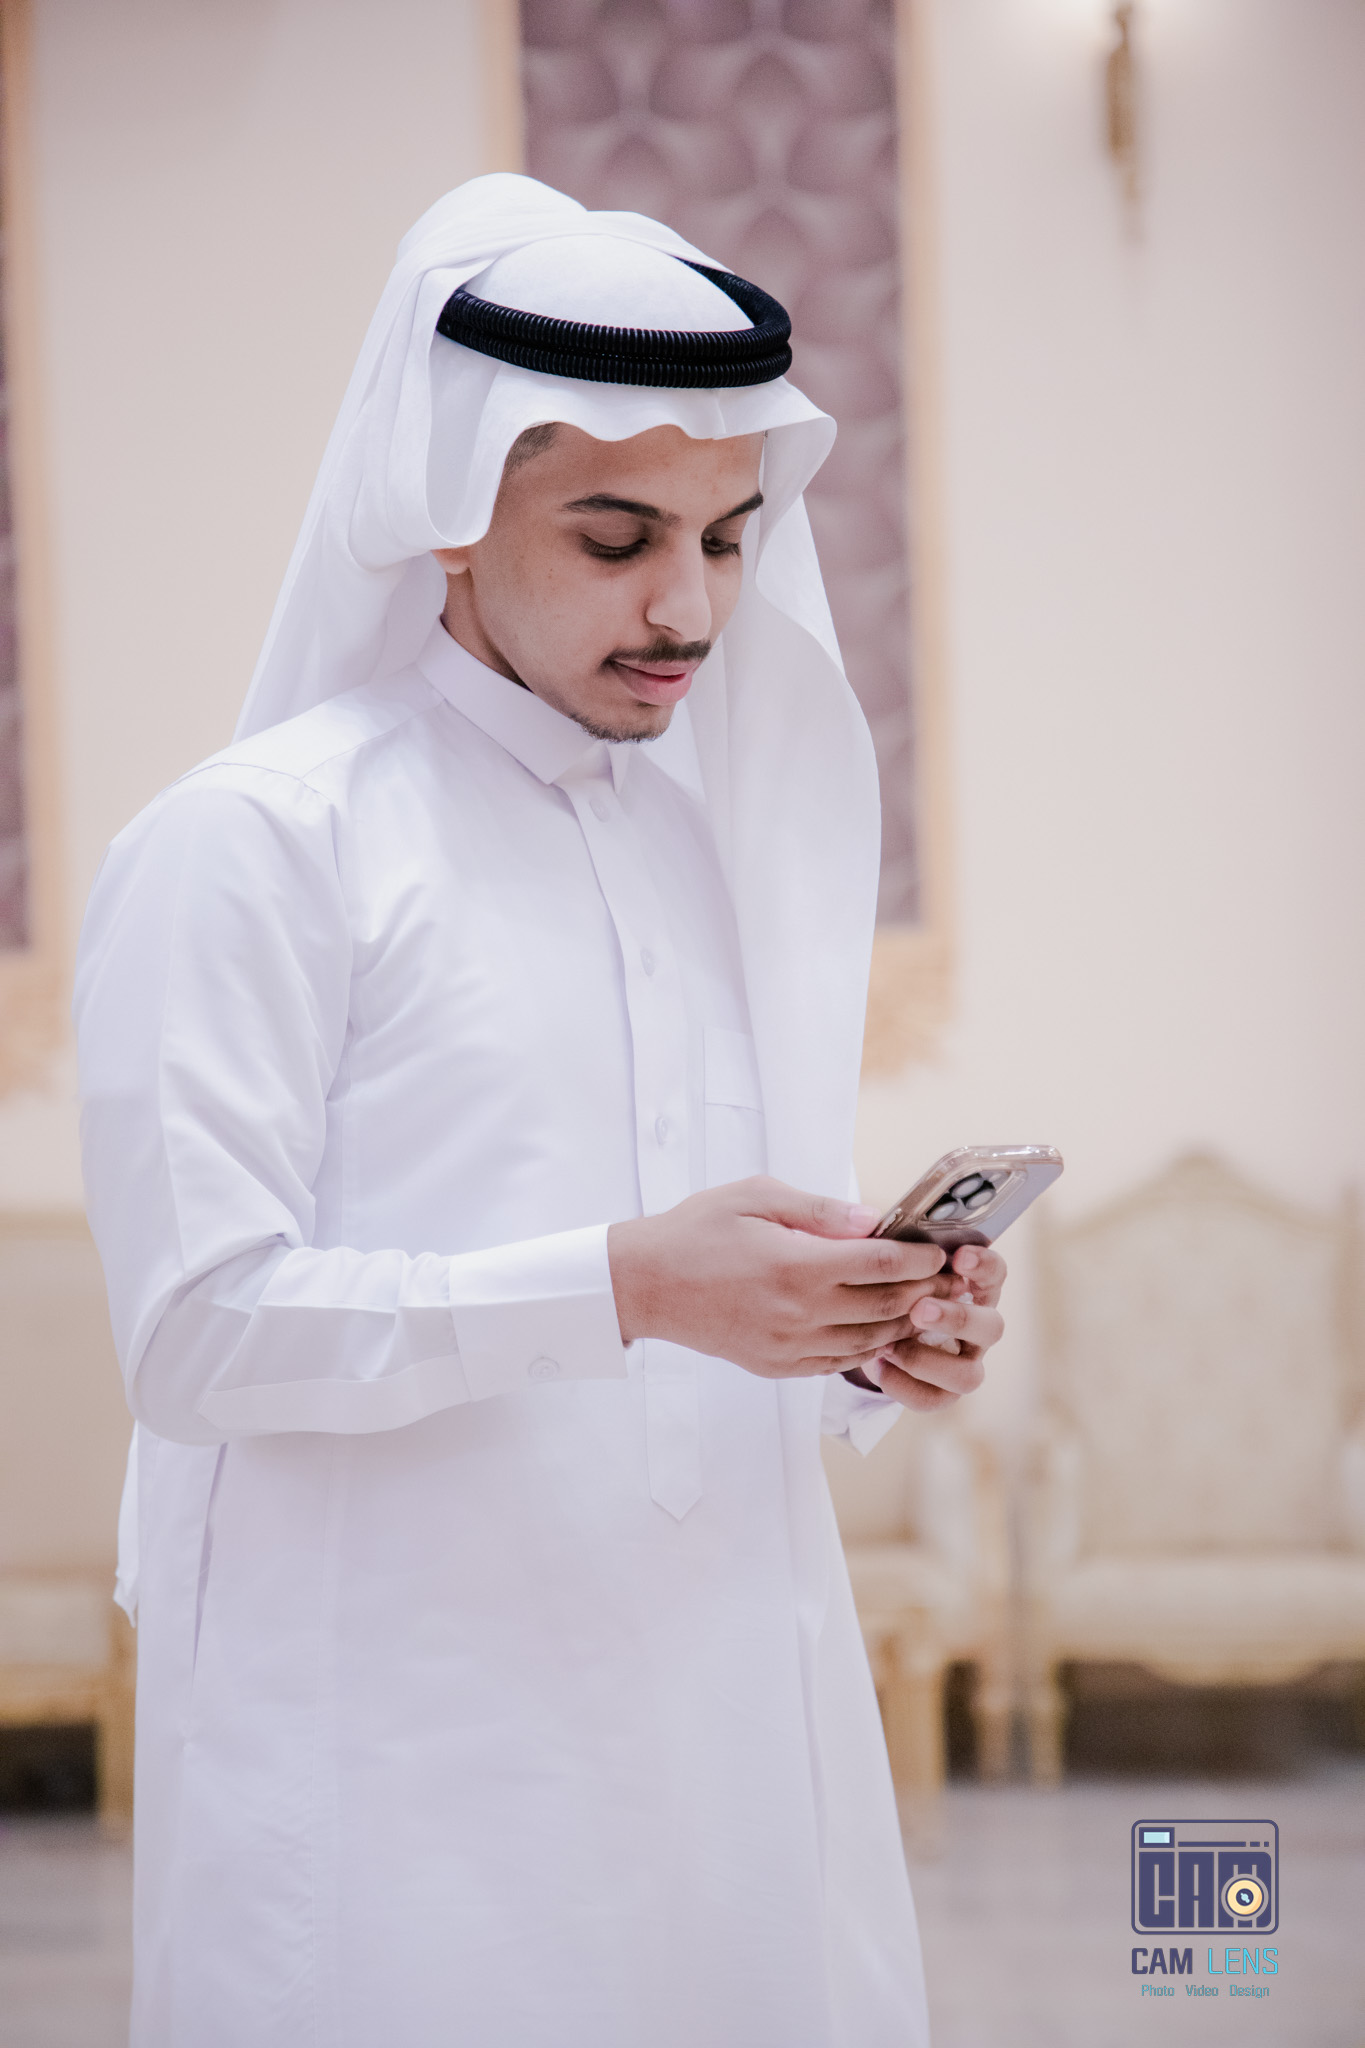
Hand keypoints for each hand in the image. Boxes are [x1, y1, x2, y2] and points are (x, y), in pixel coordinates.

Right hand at [607, 1176, 948, 1378]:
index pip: (884, 1267)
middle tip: (945, 1277)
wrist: (645, 1285)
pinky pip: (839, 1362)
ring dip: (902, 1322)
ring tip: (920, 1302)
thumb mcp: (755, 1196)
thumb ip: (820, 1209)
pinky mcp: (779, 1365)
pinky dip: (868, 1347)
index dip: (921, 1259)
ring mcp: (790, 1346)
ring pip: (870, 1342)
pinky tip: (876, 1327)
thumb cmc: (698, 1230)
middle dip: (924, 1291)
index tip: (936, 1249)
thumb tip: (873, 1219)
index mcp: (797, 1266)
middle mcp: (799, 1313)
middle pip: (887, 1307)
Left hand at [867, 1243, 1006, 1412]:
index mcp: (970, 1286)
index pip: (994, 1273)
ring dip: (931, 1361)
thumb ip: (880, 1241)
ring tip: (891, 1346)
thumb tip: (867, 1222)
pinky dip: (906, 1385)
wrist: (859, 1322)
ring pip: (971, 1375)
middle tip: (920, 1309)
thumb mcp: (875, 1256)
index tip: (959, 1257)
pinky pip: (936, 1398)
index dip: (984, 1266)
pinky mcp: (941, 1390)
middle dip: (958, 1318)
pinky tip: (878, 1364)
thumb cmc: (875, 1279)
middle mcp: (975, 1326)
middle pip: (993, 1328)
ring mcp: (962, 1362)